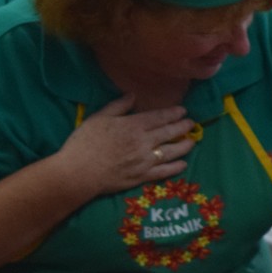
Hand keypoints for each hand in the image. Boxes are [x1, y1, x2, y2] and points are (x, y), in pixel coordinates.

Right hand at [55, 94, 196, 196]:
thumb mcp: (98, 118)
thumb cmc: (85, 142)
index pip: (159, 117)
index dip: (173, 113)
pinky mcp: (142, 177)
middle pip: (168, 133)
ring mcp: (144, 161)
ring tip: (192, 141)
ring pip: (171, 152)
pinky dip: (175, 167)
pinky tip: (183, 164)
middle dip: (182, 127)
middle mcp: (143, 143)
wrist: (79, 172)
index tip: (183, 111)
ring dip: (184, 146)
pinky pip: (163, 172)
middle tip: (192, 123)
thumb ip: (118, 106)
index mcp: (133, 126)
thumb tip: (133, 95)